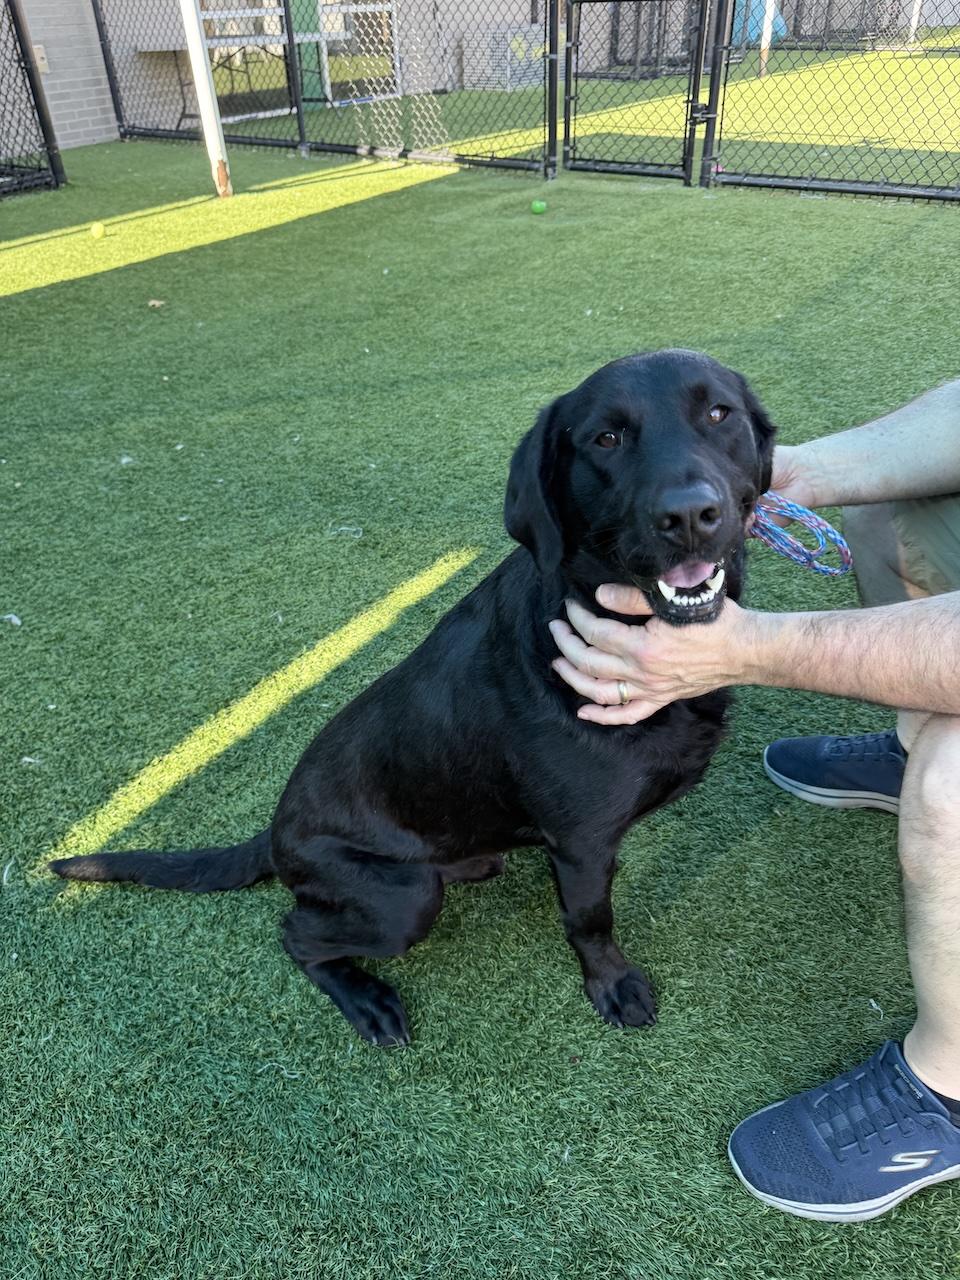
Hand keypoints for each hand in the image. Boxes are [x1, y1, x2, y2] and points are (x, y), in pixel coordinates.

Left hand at [549, 590, 758, 723]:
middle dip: (566, 644)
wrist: (744, 649)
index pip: (596, 633)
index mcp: (644, 646)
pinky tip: (583, 711)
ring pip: (600, 693)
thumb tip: (599, 595)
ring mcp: (651, 690)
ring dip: (573, 678)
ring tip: (558, 663)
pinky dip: (603, 717)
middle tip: (556, 627)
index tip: (570, 605)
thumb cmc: (713, 619)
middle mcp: (643, 673)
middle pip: (590, 663)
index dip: (577, 617)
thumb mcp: (673, 598)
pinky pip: (628, 715)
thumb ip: (632, 597)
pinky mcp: (660, 699)